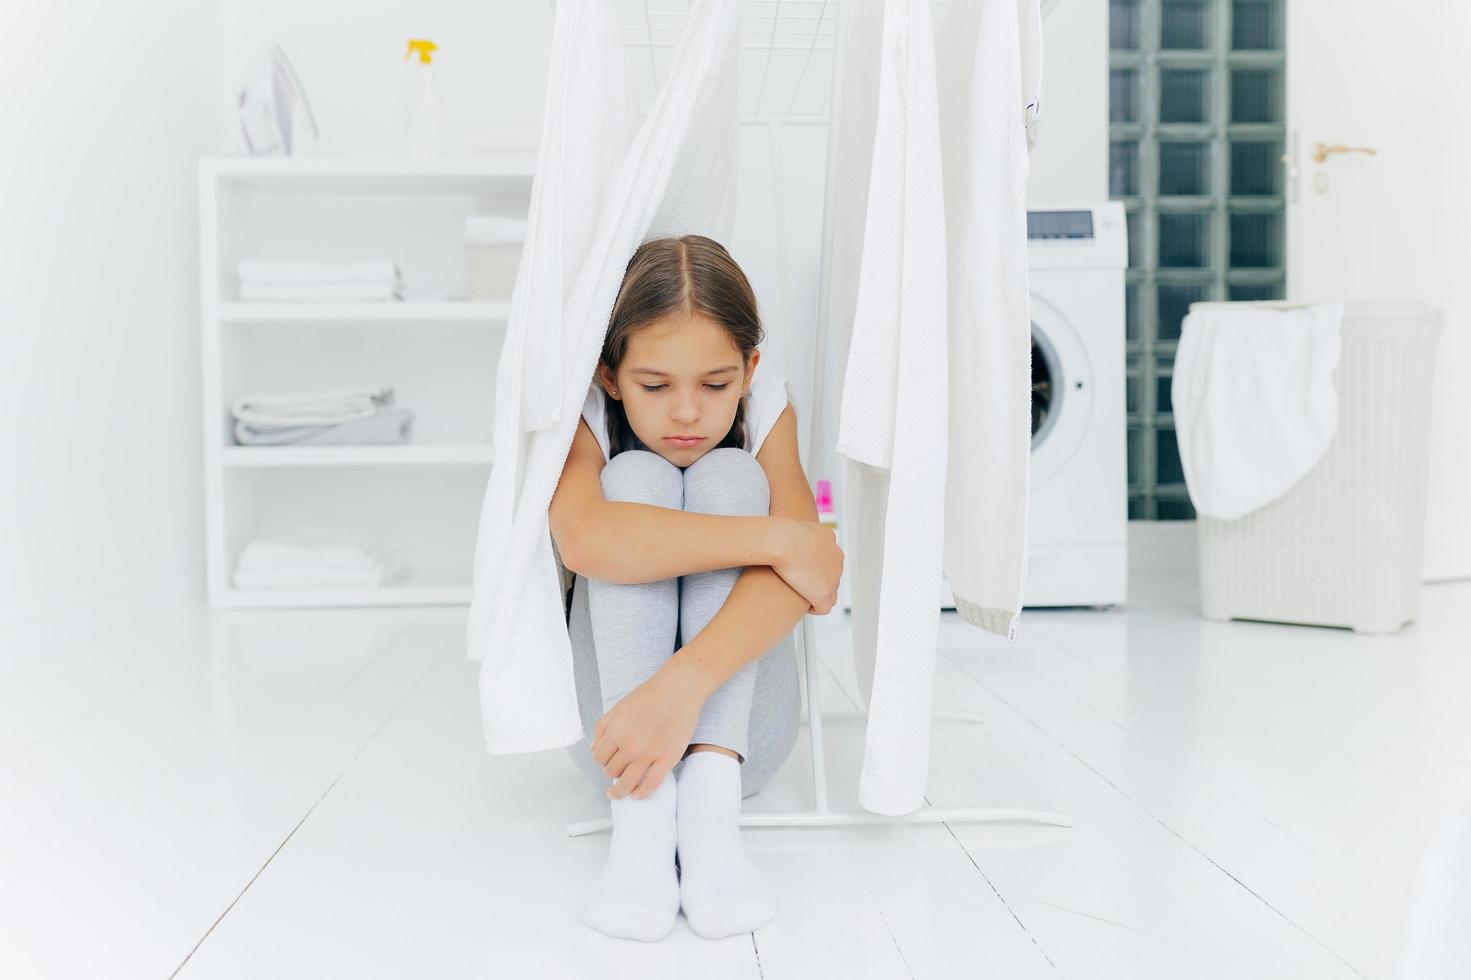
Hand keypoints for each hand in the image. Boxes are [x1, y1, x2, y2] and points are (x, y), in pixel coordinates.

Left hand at [591, 660, 705, 800]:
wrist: (680, 688)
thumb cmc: (650, 694)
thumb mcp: (619, 706)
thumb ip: (602, 727)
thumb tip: (594, 749)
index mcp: (616, 731)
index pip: (599, 758)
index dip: (601, 760)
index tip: (607, 759)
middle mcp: (631, 745)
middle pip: (612, 771)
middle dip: (612, 771)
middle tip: (618, 767)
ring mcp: (650, 754)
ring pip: (627, 783)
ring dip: (620, 791)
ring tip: (619, 793)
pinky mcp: (668, 759)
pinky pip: (651, 785)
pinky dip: (642, 793)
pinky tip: (637, 794)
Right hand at [769, 517, 843, 614]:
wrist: (781, 542)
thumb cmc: (784, 533)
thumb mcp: (801, 526)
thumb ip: (807, 534)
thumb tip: (802, 539)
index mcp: (833, 547)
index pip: (831, 564)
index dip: (817, 571)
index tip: (803, 573)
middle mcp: (837, 563)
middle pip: (832, 580)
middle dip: (818, 583)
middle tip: (800, 586)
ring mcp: (832, 580)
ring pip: (830, 594)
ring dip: (816, 595)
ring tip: (801, 597)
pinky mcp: (822, 594)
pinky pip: (823, 608)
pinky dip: (813, 608)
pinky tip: (802, 606)